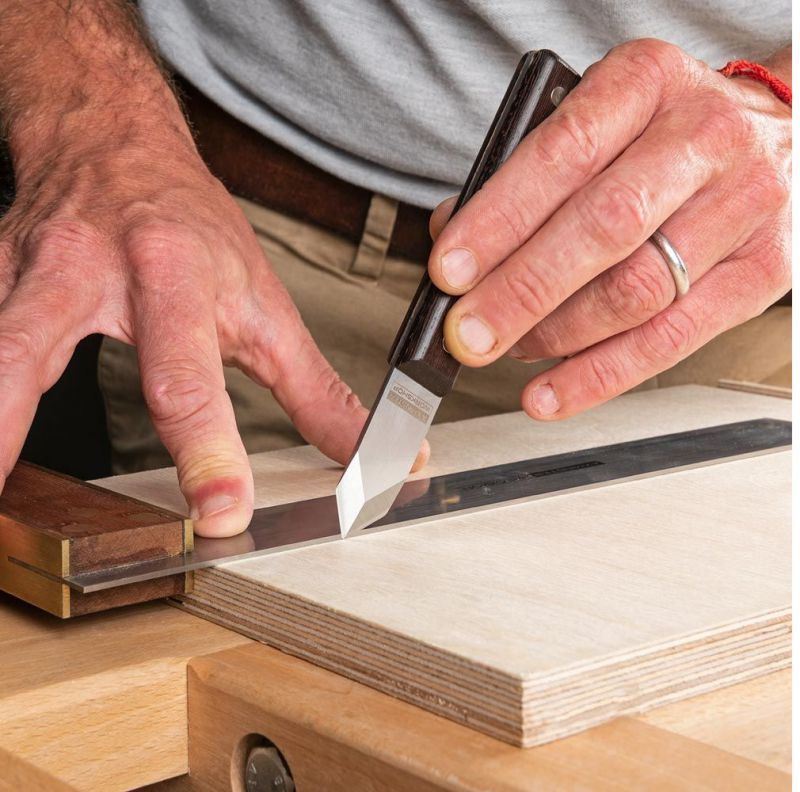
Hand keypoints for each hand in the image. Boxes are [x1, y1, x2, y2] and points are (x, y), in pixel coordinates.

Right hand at [0, 122, 378, 536]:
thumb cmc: (195, 229)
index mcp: (175, 276)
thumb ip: (316, 392)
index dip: (207, 450)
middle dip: (7, 425)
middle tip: (3, 501)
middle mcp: (85, 270)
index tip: (222, 512)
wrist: (117, 146)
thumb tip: (372, 453)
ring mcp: (20, 273)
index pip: (187, 377)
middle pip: (35, 346)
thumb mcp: (267, 306)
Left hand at [428, 39, 790, 419]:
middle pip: (602, 229)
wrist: (774, 139)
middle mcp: (703, 138)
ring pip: (635, 291)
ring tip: (508, 349)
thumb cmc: (663, 136)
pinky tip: (553, 391)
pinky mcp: (762, 272)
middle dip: (521, 292)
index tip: (451, 271)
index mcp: (648, 84)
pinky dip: (601, 375)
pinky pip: (672, 339)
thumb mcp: (598, 123)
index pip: (562, 155)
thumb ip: (525, 175)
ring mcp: (743, 206)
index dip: (499, 220)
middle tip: (469, 333)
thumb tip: (456, 237)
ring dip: (555, 336)